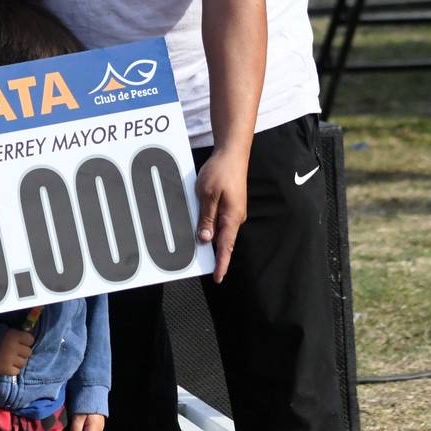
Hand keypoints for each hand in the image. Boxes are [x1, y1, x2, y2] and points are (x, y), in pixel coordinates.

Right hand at [0, 328, 33, 375]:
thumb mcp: (5, 331)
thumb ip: (16, 335)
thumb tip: (27, 340)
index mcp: (14, 336)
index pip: (30, 340)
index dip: (26, 341)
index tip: (22, 342)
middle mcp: (14, 347)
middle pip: (28, 352)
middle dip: (23, 352)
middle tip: (16, 351)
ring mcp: (10, 360)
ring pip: (24, 363)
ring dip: (19, 361)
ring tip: (11, 358)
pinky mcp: (6, 370)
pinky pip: (17, 371)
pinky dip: (13, 369)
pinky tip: (8, 365)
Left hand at [194, 152, 246, 282]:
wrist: (231, 153)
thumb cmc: (221, 171)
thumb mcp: (208, 194)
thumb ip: (207, 217)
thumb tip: (206, 238)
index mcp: (232, 217)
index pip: (226, 246)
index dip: (222, 263)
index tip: (217, 277)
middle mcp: (234, 217)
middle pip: (223, 241)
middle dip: (213, 254)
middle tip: (202, 266)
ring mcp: (232, 211)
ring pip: (220, 230)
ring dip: (209, 238)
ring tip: (196, 248)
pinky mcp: (228, 204)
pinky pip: (219, 220)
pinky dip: (210, 225)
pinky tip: (201, 227)